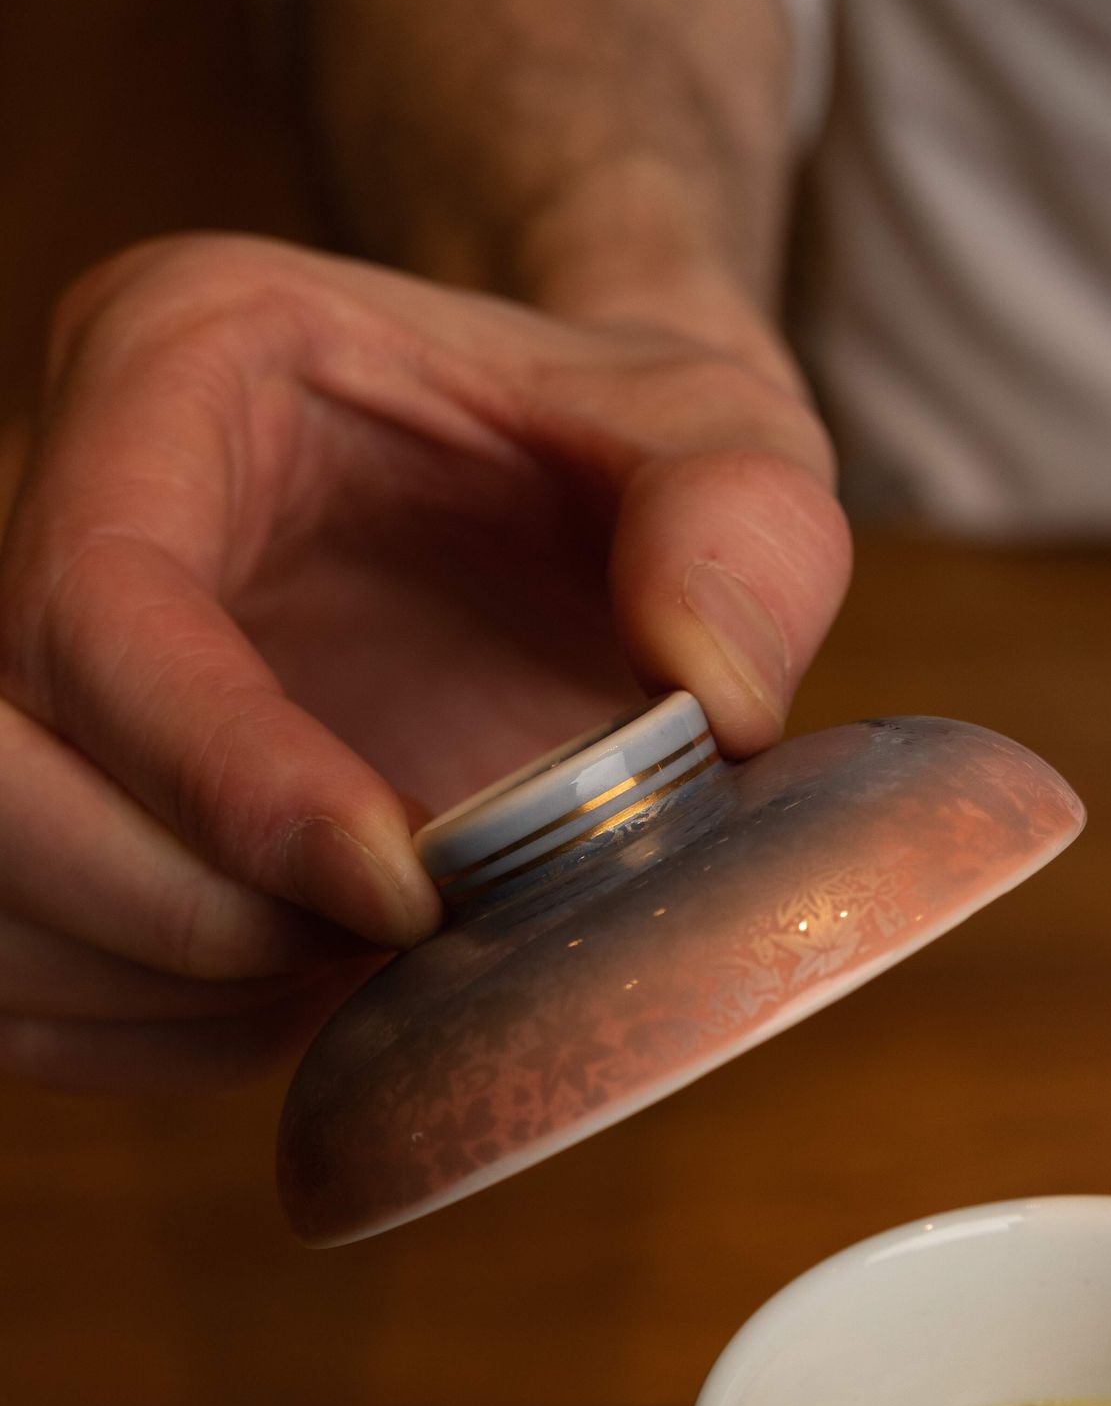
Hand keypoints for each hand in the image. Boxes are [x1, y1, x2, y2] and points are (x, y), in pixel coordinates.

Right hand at [0, 232, 850, 1087]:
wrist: (574, 487)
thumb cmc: (625, 448)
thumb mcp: (732, 437)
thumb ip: (745, 532)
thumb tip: (714, 694)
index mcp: (182, 367)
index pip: (101, 604)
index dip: (223, 779)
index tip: (404, 891)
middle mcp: (65, 508)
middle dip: (162, 917)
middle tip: (370, 953)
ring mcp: (51, 672)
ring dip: (157, 995)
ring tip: (355, 982)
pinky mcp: (78, 797)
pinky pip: (36, 979)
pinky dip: (157, 1038)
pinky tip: (312, 1009)